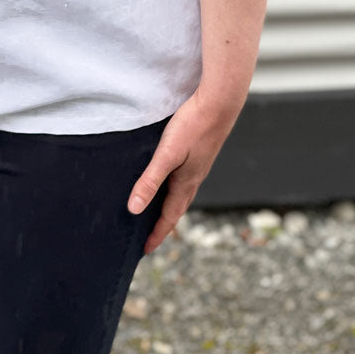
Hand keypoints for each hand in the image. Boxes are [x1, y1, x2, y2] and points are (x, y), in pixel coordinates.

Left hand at [126, 92, 236, 253]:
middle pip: (177, 208)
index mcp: (186, 183)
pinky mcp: (199, 152)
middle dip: (163, 224)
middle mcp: (194, 178)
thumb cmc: (192, 126)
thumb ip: (150, 180)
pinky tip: (169, 178)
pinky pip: (185, 178)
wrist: (220, 103)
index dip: (156, 234)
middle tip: (150, 237)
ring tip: (157, 211)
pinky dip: (174, 187)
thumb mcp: (166, 155)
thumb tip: (134, 209)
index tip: (145, 250)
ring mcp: (198, 165)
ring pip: (182, 193)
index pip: (169, 216)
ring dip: (169, 206)